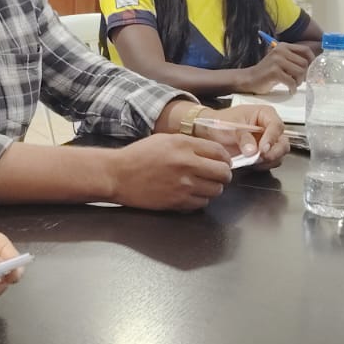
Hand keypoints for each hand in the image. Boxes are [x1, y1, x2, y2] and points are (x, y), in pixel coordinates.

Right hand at [107, 134, 233, 210]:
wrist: (118, 175)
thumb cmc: (138, 156)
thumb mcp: (165, 140)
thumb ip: (190, 144)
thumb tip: (212, 153)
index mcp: (184, 145)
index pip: (220, 152)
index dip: (225, 158)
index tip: (224, 162)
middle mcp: (187, 164)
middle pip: (223, 173)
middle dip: (224, 174)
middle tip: (218, 175)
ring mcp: (183, 184)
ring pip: (216, 190)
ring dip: (213, 188)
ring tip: (203, 185)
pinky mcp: (178, 201)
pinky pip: (202, 203)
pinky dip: (200, 200)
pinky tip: (191, 194)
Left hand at [195, 104, 288, 168]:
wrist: (212, 132)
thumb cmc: (222, 122)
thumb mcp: (231, 126)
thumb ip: (243, 137)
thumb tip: (252, 151)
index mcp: (265, 114)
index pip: (276, 125)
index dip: (272, 138)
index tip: (263, 149)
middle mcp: (270, 128)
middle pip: (283, 142)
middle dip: (274, 152)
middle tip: (261, 157)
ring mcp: (268, 142)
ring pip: (279, 154)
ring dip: (269, 160)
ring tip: (254, 161)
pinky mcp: (264, 154)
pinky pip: (271, 162)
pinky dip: (264, 165)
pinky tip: (253, 164)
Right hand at [242, 45, 310, 93]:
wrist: (249, 79)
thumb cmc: (268, 72)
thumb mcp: (281, 62)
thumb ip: (294, 61)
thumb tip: (314, 69)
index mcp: (283, 46)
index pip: (306, 50)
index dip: (312, 60)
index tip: (311, 70)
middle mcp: (280, 51)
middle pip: (304, 63)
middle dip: (304, 75)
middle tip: (298, 81)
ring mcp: (277, 61)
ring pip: (300, 72)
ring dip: (299, 82)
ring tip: (293, 85)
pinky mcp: (274, 72)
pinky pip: (292, 81)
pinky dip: (293, 88)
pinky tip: (290, 90)